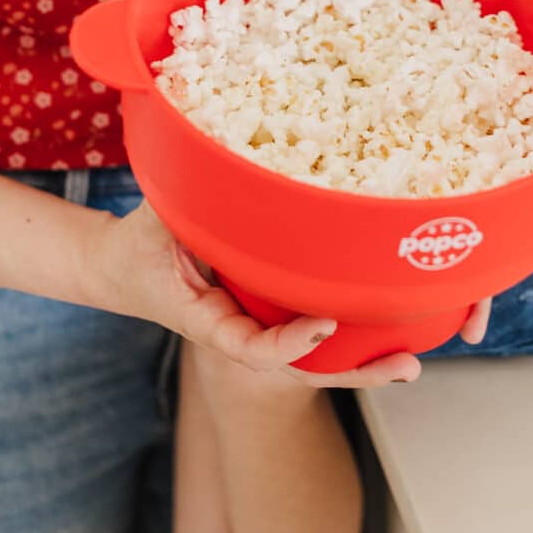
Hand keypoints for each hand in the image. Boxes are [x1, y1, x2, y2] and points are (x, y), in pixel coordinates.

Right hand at [88, 200, 480, 386]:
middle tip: (404, 366)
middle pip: (300, 368)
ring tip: (411, 361)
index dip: (289, 342)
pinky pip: (312, 327)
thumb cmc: (137, 246)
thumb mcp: (155, 221)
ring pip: (313, 358)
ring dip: (362, 363)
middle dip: (352, 372)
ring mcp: (257, 325)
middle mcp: (239, 330)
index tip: (325, 324)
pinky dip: (351, 333)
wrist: (122, 270)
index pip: (251, 347)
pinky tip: (395, 327)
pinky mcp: (269, 311)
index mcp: (206, 320)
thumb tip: (220, 161)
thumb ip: (188, 200)